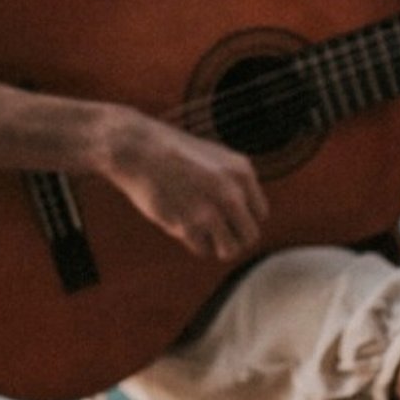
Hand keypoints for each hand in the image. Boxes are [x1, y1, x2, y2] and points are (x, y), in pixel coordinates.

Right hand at [96, 109, 268, 262]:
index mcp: (242, 173)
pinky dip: (195, 244)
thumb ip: (235, 182)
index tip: (227, 216)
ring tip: (203, 234)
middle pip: (250, 236)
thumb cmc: (174, 152)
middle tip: (216, 232)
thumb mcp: (216, 157)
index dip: (243, 218)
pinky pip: (203, 250)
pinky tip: (183, 227)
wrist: (138, 149)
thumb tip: (245, 212)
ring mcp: (210, 210)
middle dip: (234, 237)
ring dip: (217, 246)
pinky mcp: (187, 225)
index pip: (260, 214)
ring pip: (230, 249)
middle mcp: (231, 193)